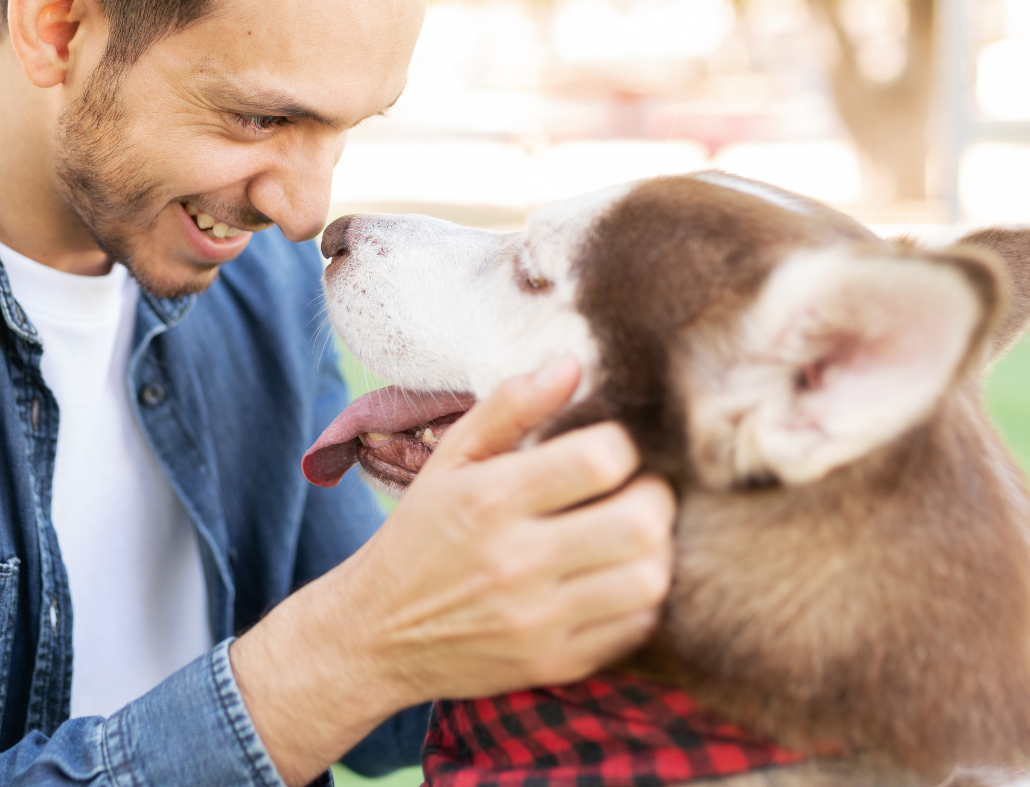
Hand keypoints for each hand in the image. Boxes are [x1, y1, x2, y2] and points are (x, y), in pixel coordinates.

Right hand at [230, 360, 674, 784]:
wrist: (376, 635)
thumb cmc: (418, 536)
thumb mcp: (448, 461)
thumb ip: (509, 407)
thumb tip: (573, 366)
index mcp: (489, 499)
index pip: (601, 459)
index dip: (622, 446)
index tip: (609, 451)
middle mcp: (515, 561)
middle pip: (641, 522)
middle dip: (653, 496)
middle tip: (636, 492)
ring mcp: (537, 619)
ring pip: (649, 579)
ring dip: (654, 549)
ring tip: (629, 537)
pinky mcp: (553, 663)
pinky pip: (635, 627)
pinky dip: (639, 599)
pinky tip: (612, 580)